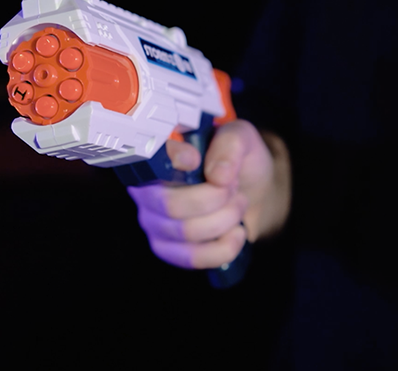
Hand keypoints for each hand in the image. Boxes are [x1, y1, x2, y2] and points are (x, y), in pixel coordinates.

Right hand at [127, 120, 290, 269]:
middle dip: (216, 199)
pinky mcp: (168, 249)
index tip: (195, 160)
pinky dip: (224, 247)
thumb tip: (217, 175)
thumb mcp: (241, 139)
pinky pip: (193, 257)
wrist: (251, 192)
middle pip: (172, 206)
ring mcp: (154, 223)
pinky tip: (235, 233)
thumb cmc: (236, 162)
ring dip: (225, 219)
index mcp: (157, 158)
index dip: (170, 162)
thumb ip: (229, 145)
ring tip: (237, 206)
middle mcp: (147, 191)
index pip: (149, 162)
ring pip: (187, 232)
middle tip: (233, 187)